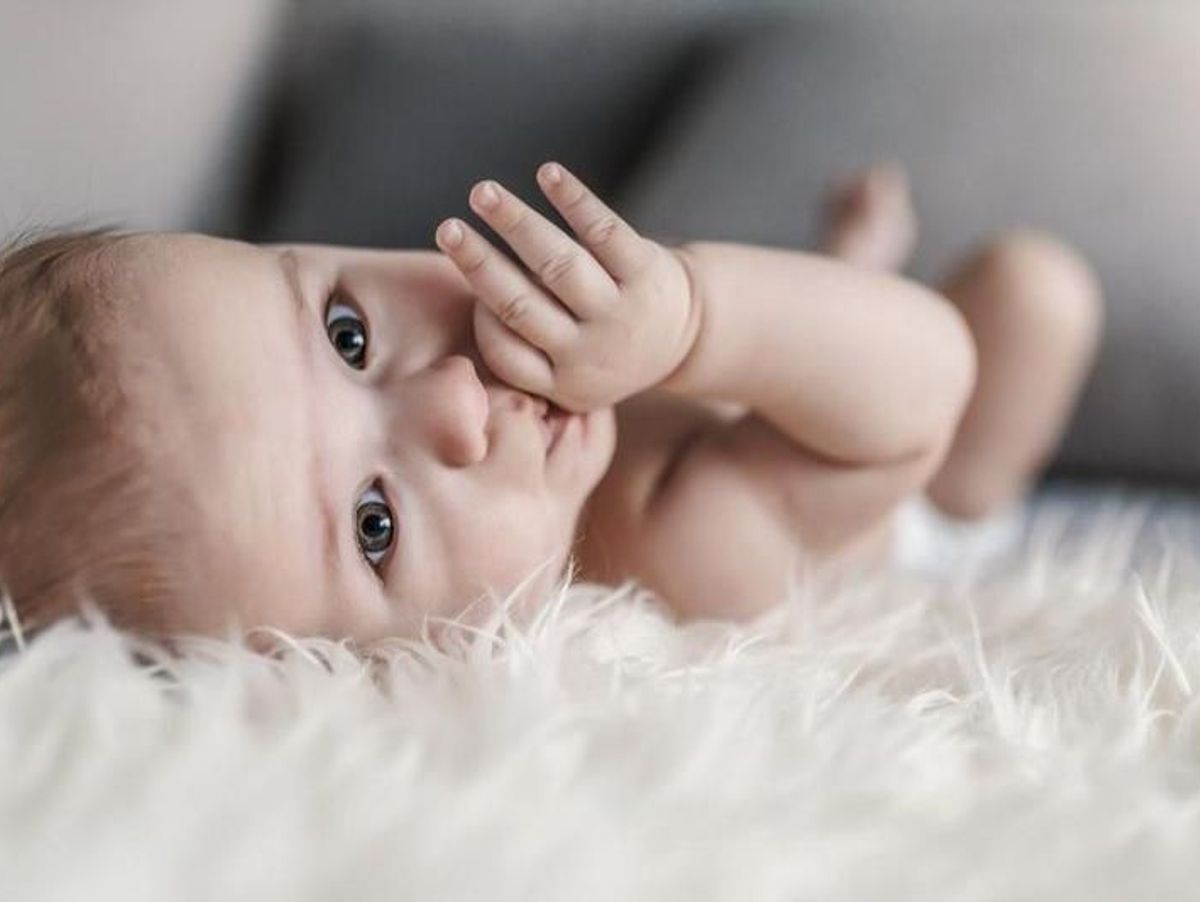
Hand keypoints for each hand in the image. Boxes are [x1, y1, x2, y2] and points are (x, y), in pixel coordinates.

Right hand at [434, 162, 698, 411]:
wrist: (686, 337)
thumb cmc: (603, 344)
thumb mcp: (570, 371)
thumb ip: (525, 347)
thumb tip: (467, 288)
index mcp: (564, 382)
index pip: (507, 354)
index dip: (481, 320)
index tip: (464, 284)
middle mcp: (590, 352)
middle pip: (523, 306)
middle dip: (480, 265)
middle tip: (447, 229)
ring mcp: (621, 313)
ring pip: (560, 266)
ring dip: (517, 224)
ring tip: (483, 194)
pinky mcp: (647, 274)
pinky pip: (605, 233)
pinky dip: (575, 201)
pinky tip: (548, 174)